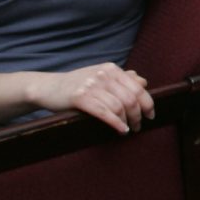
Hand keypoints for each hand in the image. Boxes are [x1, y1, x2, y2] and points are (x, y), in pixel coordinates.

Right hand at [25, 63, 154, 133]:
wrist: (48, 88)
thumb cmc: (77, 85)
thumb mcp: (100, 77)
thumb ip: (121, 78)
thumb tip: (143, 81)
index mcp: (111, 69)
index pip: (138, 87)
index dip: (147, 103)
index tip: (150, 115)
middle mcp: (103, 74)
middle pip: (131, 98)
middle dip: (138, 115)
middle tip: (138, 126)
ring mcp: (91, 85)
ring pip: (119, 106)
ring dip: (127, 121)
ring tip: (128, 129)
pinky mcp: (80, 97)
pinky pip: (104, 112)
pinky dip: (116, 123)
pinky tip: (121, 130)